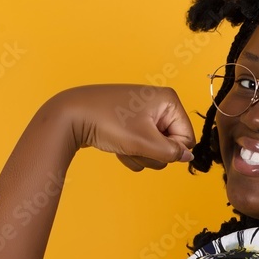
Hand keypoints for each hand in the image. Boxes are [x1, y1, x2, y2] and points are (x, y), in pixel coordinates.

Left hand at [56, 84, 196, 171]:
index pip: (186, 139)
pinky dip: (130, 152)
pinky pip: (141, 146)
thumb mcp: (144, 142)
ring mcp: (143, 114)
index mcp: (168, 100)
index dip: (170, 150)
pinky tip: (116, 146)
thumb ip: (171, 153)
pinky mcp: (130, 124)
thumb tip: (188, 157)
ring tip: (122, 144)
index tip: (150, 146)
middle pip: (171, 145)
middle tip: (133, 145)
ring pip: (154, 149)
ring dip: (139, 154)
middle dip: (152, 153)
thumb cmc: (107, 122)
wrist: (70, 116)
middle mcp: (158, 104)